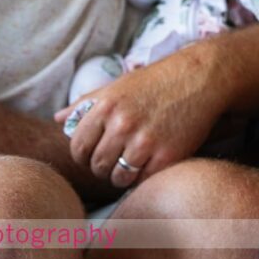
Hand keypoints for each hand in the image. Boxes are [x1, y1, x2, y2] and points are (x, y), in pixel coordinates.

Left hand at [54, 52, 225, 188]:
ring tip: (132, 163)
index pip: (78, 147)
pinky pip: (143, 180)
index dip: (83, 155)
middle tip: (116, 160)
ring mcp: (145, 141)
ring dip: (122, 175)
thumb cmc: (156, 81)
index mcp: (105, 106)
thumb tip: (58, 118)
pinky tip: (150, 163)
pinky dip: (143, 177)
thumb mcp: (118, 85)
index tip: (95, 154)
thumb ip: (86, 103)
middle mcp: (122, 124)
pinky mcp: (166, 156)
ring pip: (118, 178)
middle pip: (97, 165)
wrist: (199, 78)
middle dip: (103, 167)